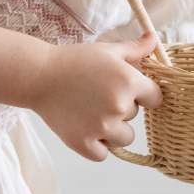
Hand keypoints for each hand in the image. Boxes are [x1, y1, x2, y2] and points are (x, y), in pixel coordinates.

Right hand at [32, 31, 162, 161]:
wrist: (38, 75)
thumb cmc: (73, 60)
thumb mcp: (107, 50)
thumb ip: (135, 49)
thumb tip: (154, 39)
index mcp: (128, 81)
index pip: (155, 98)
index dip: (143, 94)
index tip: (126, 90)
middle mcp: (118, 105)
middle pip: (135, 117)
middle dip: (121, 108)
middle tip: (97, 95)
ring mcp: (101, 127)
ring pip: (123, 138)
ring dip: (112, 130)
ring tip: (91, 113)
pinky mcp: (83, 143)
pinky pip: (103, 154)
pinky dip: (96, 145)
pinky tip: (84, 127)